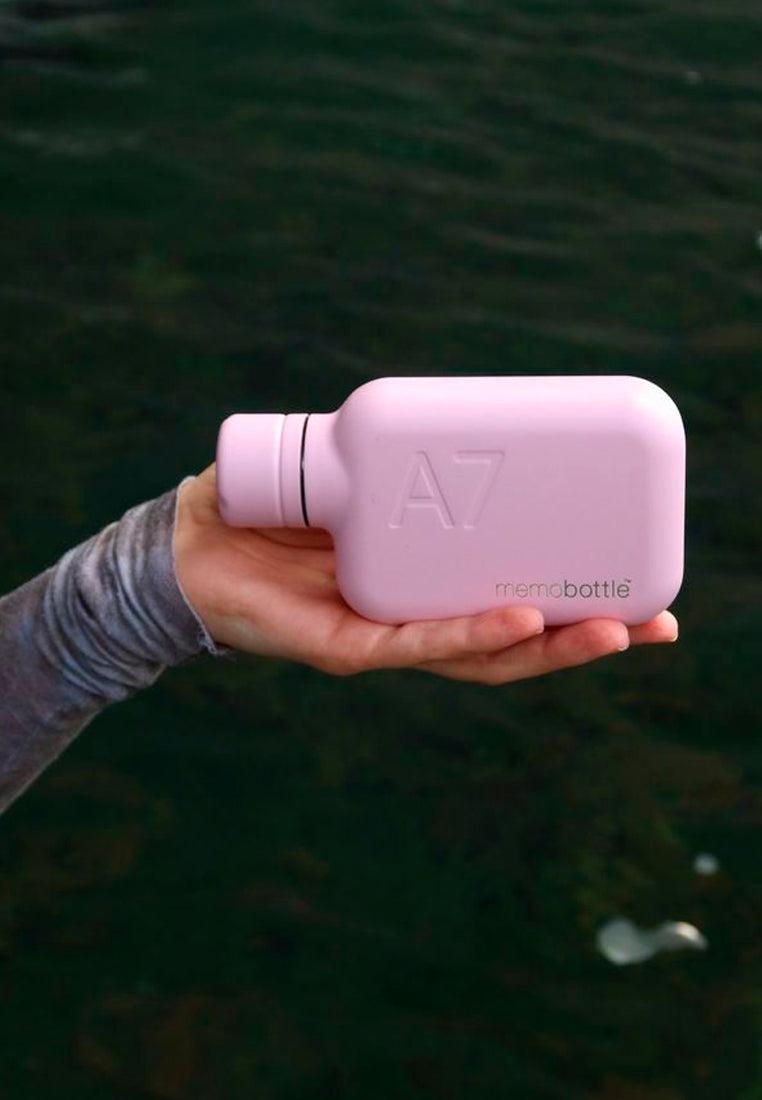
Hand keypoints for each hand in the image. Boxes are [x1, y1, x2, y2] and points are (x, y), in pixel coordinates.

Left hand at [173, 465, 678, 683]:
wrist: (183, 546)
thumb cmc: (268, 512)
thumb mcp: (345, 472)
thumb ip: (393, 449)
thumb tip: (450, 409)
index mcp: (425, 587)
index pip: (512, 602)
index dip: (576, 602)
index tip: (639, 583)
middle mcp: (414, 621)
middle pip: (515, 641)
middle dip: (587, 637)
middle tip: (659, 620)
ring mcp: (383, 639)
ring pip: (481, 658)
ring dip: (551, 646)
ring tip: (616, 628)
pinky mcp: (344, 646)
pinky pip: (417, 643)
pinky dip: (471, 634)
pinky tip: (524, 618)